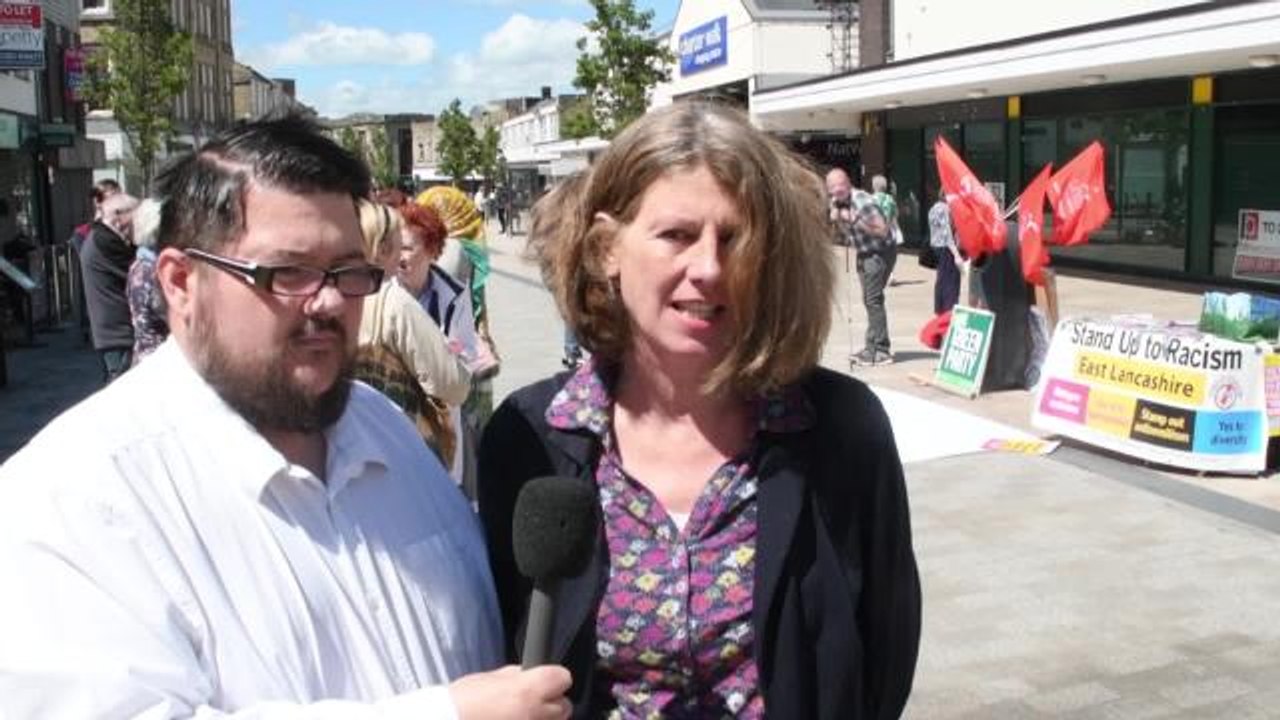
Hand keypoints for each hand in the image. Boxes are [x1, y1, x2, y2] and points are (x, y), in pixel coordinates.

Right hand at [450, 665, 572, 719]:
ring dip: (542, 719)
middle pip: (564, 706)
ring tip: (519, 717)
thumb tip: (528, 673)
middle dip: (551, 703)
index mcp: (528, 691)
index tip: (546, 681)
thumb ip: (515, 675)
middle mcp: (536, 715)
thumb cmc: (462, 703)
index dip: (553, 678)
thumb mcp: (490, 678)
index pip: (563, 677)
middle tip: (529, 703)